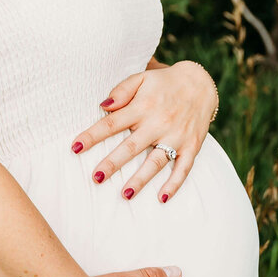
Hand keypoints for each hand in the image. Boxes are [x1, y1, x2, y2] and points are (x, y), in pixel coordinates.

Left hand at [71, 61, 216, 201]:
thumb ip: (122, 90)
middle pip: (132, 147)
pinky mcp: (192, 146)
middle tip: (96, 178)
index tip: (75, 147)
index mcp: (143, 107)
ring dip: (140, 179)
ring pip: (156, 161)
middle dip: (113, 163)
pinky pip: (183, 168)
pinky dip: (174, 184)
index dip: (93, 135)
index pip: (112, 123)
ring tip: (125, 194)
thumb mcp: (142, 78)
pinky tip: (162, 198)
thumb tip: (102, 105)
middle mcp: (159, 123)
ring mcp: (176, 136)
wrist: (201, 83)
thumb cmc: (163, 83)